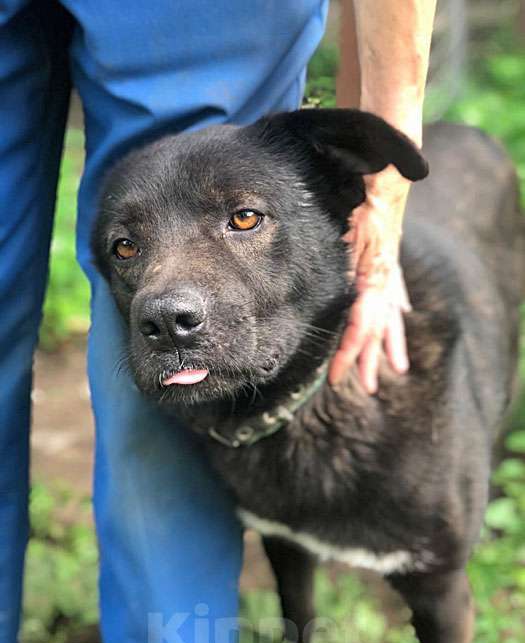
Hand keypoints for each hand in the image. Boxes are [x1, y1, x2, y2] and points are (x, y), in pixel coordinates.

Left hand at [328, 166, 411, 392]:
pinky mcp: (388, 260)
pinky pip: (395, 293)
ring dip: (390, 342)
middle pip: (378, 327)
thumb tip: (317, 280)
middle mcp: (384, 278)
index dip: (350, 353)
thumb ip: (340, 260)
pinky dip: (397, 312)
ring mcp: (389, 270)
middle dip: (370, 357)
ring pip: (391, 314)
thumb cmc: (360, 197)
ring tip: (397, 366)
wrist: (386, 175)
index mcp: (373, 277)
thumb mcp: (346, 229)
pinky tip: (401, 320)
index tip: (337, 378)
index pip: (362, 326)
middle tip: (367, 385)